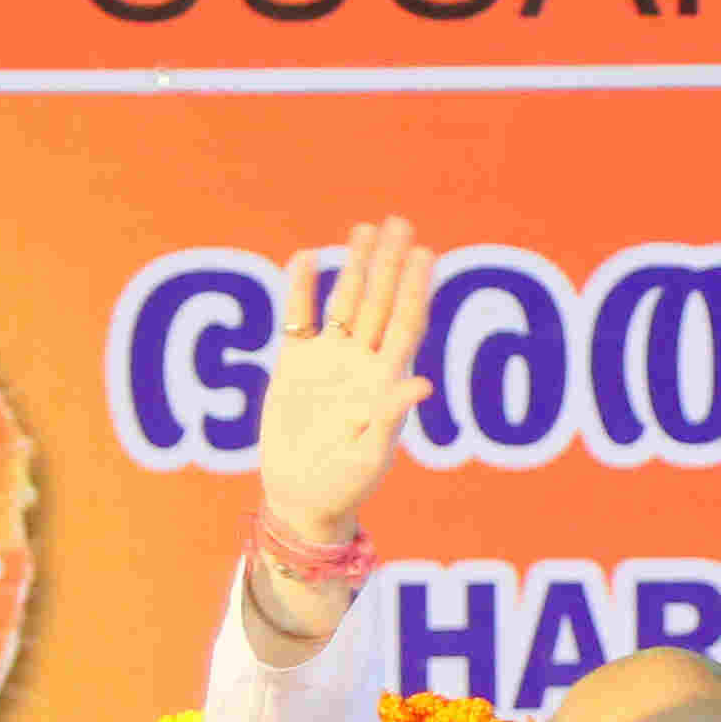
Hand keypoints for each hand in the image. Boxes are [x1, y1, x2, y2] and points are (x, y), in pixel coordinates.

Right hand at [258, 218, 437, 554]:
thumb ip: (390, 417)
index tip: (425, 253)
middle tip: (399, 223)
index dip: (415, 289)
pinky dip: (300, 289)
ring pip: (345, 302)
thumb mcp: (369, 457)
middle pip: (379, 302)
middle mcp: (361, 364)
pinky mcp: (296, 364)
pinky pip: (299, 318)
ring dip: (354, 267)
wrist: (301, 497)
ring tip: (364, 230)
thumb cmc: (342, 485)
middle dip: (389, 264)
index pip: (405, 325)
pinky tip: (306, 258)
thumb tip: (420, 381)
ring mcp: (329, 360)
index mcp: (385, 382)